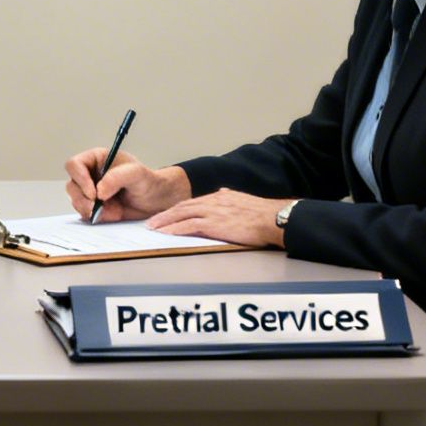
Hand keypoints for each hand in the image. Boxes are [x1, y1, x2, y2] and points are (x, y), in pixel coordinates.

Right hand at [63, 149, 190, 221]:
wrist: (156, 200)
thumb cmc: (148, 181)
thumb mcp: (136, 173)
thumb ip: (116, 177)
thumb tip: (99, 191)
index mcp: (96, 159)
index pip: (74, 165)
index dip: (80, 178)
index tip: (93, 193)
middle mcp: (90, 175)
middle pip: (72, 186)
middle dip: (84, 199)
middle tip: (99, 206)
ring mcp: (90, 192)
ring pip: (76, 201)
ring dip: (90, 209)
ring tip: (112, 209)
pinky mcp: (94, 207)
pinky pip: (84, 214)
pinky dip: (95, 217)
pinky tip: (112, 214)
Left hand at [147, 188, 291, 248]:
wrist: (273, 218)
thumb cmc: (263, 214)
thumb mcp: (243, 199)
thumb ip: (229, 197)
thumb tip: (222, 193)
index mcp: (220, 196)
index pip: (192, 202)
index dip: (176, 209)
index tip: (165, 215)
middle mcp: (213, 201)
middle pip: (182, 207)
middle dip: (165, 215)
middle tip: (151, 222)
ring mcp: (213, 212)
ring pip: (182, 214)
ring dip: (165, 222)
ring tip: (153, 228)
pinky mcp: (214, 223)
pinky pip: (189, 225)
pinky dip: (175, 229)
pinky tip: (166, 233)